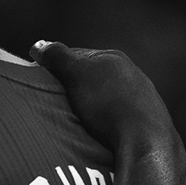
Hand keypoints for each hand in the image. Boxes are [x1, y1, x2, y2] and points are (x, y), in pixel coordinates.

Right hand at [30, 41, 182, 167]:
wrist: (145, 139)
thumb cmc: (108, 104)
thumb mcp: (76, 75)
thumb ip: (57, 57)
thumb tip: (38, 45)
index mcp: (113, 57)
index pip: (75, 55)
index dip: (55, 68)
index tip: (40, 83)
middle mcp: (131, 73)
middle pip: (91, 77)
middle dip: (73, 87)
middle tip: (53, 104)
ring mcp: (142, 97)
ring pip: (105, 97)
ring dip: (89, 106)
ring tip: (74, 122)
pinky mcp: (146, 121)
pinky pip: (117, 115)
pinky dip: (104, 121)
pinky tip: (97, 133)